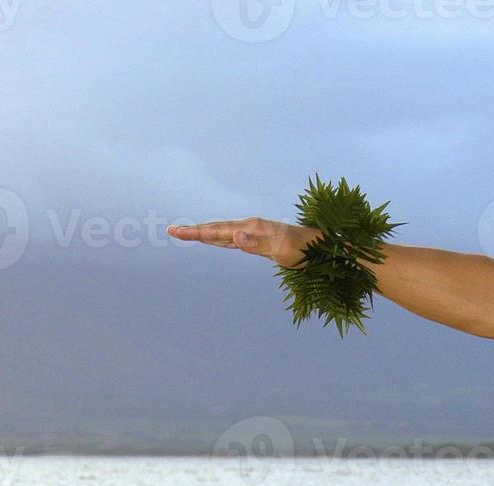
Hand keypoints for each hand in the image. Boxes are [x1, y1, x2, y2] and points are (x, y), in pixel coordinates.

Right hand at [166, 217, 319, 268]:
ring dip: (205, 233)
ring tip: (187, 234)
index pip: (217, 231)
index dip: (196, 232)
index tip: (175, 232)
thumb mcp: (280, 250)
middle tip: (173, 231)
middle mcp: (249, 227)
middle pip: (216, 229)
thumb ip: (256, 244)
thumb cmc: (304, 250)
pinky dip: (219, 239)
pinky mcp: (259, 240)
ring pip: (223, 233)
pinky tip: (216, 240)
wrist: (321, 246)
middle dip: (194, 231)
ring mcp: (254, 233)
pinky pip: (233, 239)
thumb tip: (234, 236)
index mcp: (250, 229)